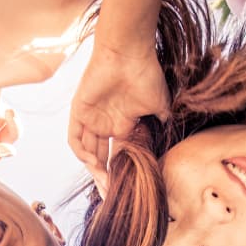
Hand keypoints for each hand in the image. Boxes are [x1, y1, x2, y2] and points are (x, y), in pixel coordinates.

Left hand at [68, 42, 169, 178]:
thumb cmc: (146, 74)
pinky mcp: (79, 111)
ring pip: (88, 152)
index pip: (118, 155)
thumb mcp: (159, 105)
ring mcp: (91, 118)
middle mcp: (105, 123)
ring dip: (94, 169)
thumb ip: (162, 123)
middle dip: (106, 177)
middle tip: (113, 194)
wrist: (129, 52)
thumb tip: (171, 140)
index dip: (121, 172)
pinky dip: (81, 152)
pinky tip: (93, 162)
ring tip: (104, 183)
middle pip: (101, 158)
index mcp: (122, 124)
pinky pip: (75, 139)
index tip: (128, 189)